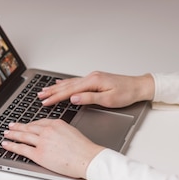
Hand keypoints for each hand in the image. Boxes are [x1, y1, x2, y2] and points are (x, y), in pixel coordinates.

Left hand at [2, 119, 103, 178]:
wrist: (87, 158)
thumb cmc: (84, 149)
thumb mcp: (72, 132)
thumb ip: (60, 131)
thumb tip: (54, 136)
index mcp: (57, 123)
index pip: (39, 122)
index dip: (30, 124)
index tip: (26, 124)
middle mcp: (47, 130)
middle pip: (29, 127)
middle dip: (18, 127)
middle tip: (10, 126)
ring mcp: (42, 142)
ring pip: (23, 136)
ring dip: (12, 134)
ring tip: (6, 134)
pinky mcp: (39, 154)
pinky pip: (22, 148)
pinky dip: (12, 146)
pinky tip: (7, 144)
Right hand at [38, 71, 153, 108]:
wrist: (139, 86)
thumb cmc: (127, 93)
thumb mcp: (108, 99)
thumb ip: (89, 98)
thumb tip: (74, 98)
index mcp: (93, 81)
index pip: (70, 90)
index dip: (56, 97)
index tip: (45, 101)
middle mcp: (91, 77)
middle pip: (68, 86)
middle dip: (52, 92)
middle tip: (39, 96)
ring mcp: (93, 77)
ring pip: (71, 83)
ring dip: (57, 88)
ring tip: (45, 90)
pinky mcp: (96, 80)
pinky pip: (77, 82)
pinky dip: (66, 84)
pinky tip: (61, 84)